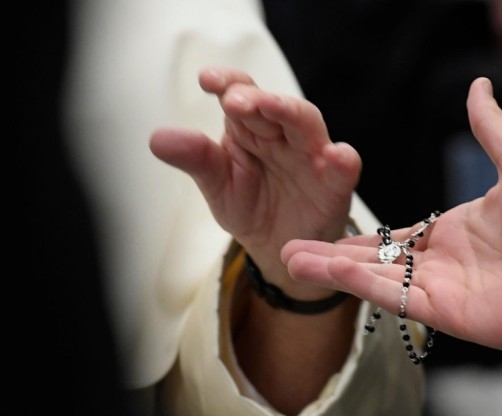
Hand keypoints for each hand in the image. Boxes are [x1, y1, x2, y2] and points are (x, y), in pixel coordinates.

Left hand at [150, 67, 361, 298]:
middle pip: (275, 106)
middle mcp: (282, 135)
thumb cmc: (251, 208)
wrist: (278, 251)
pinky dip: (343, 160)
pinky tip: (337, 156)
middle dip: (257, 98)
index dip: (228, 82)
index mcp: (251, 128)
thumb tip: (158, 139)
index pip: (242, 94)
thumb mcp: (217, 186)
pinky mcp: (334, 184)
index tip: (207, 79)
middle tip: (235, 100)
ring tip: (273, 107)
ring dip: (292, 113)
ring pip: (308, 125)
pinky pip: (343, 168)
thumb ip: (195, 159)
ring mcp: (311, 157)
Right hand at [282, 77, 501, 351]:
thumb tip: (478, 86)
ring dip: (332, 273)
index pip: (395, 239)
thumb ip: (489, 127)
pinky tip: (329, 271)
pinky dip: (361, 285)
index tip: (328, 235)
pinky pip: (395, 297)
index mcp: (452, 233)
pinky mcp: (445, 313)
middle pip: (375, 262)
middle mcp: (441, 265)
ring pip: (375, 281)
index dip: (360, 239)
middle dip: (332, 258)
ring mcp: (441, 291)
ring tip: (291, 263)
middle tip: (291, 253)